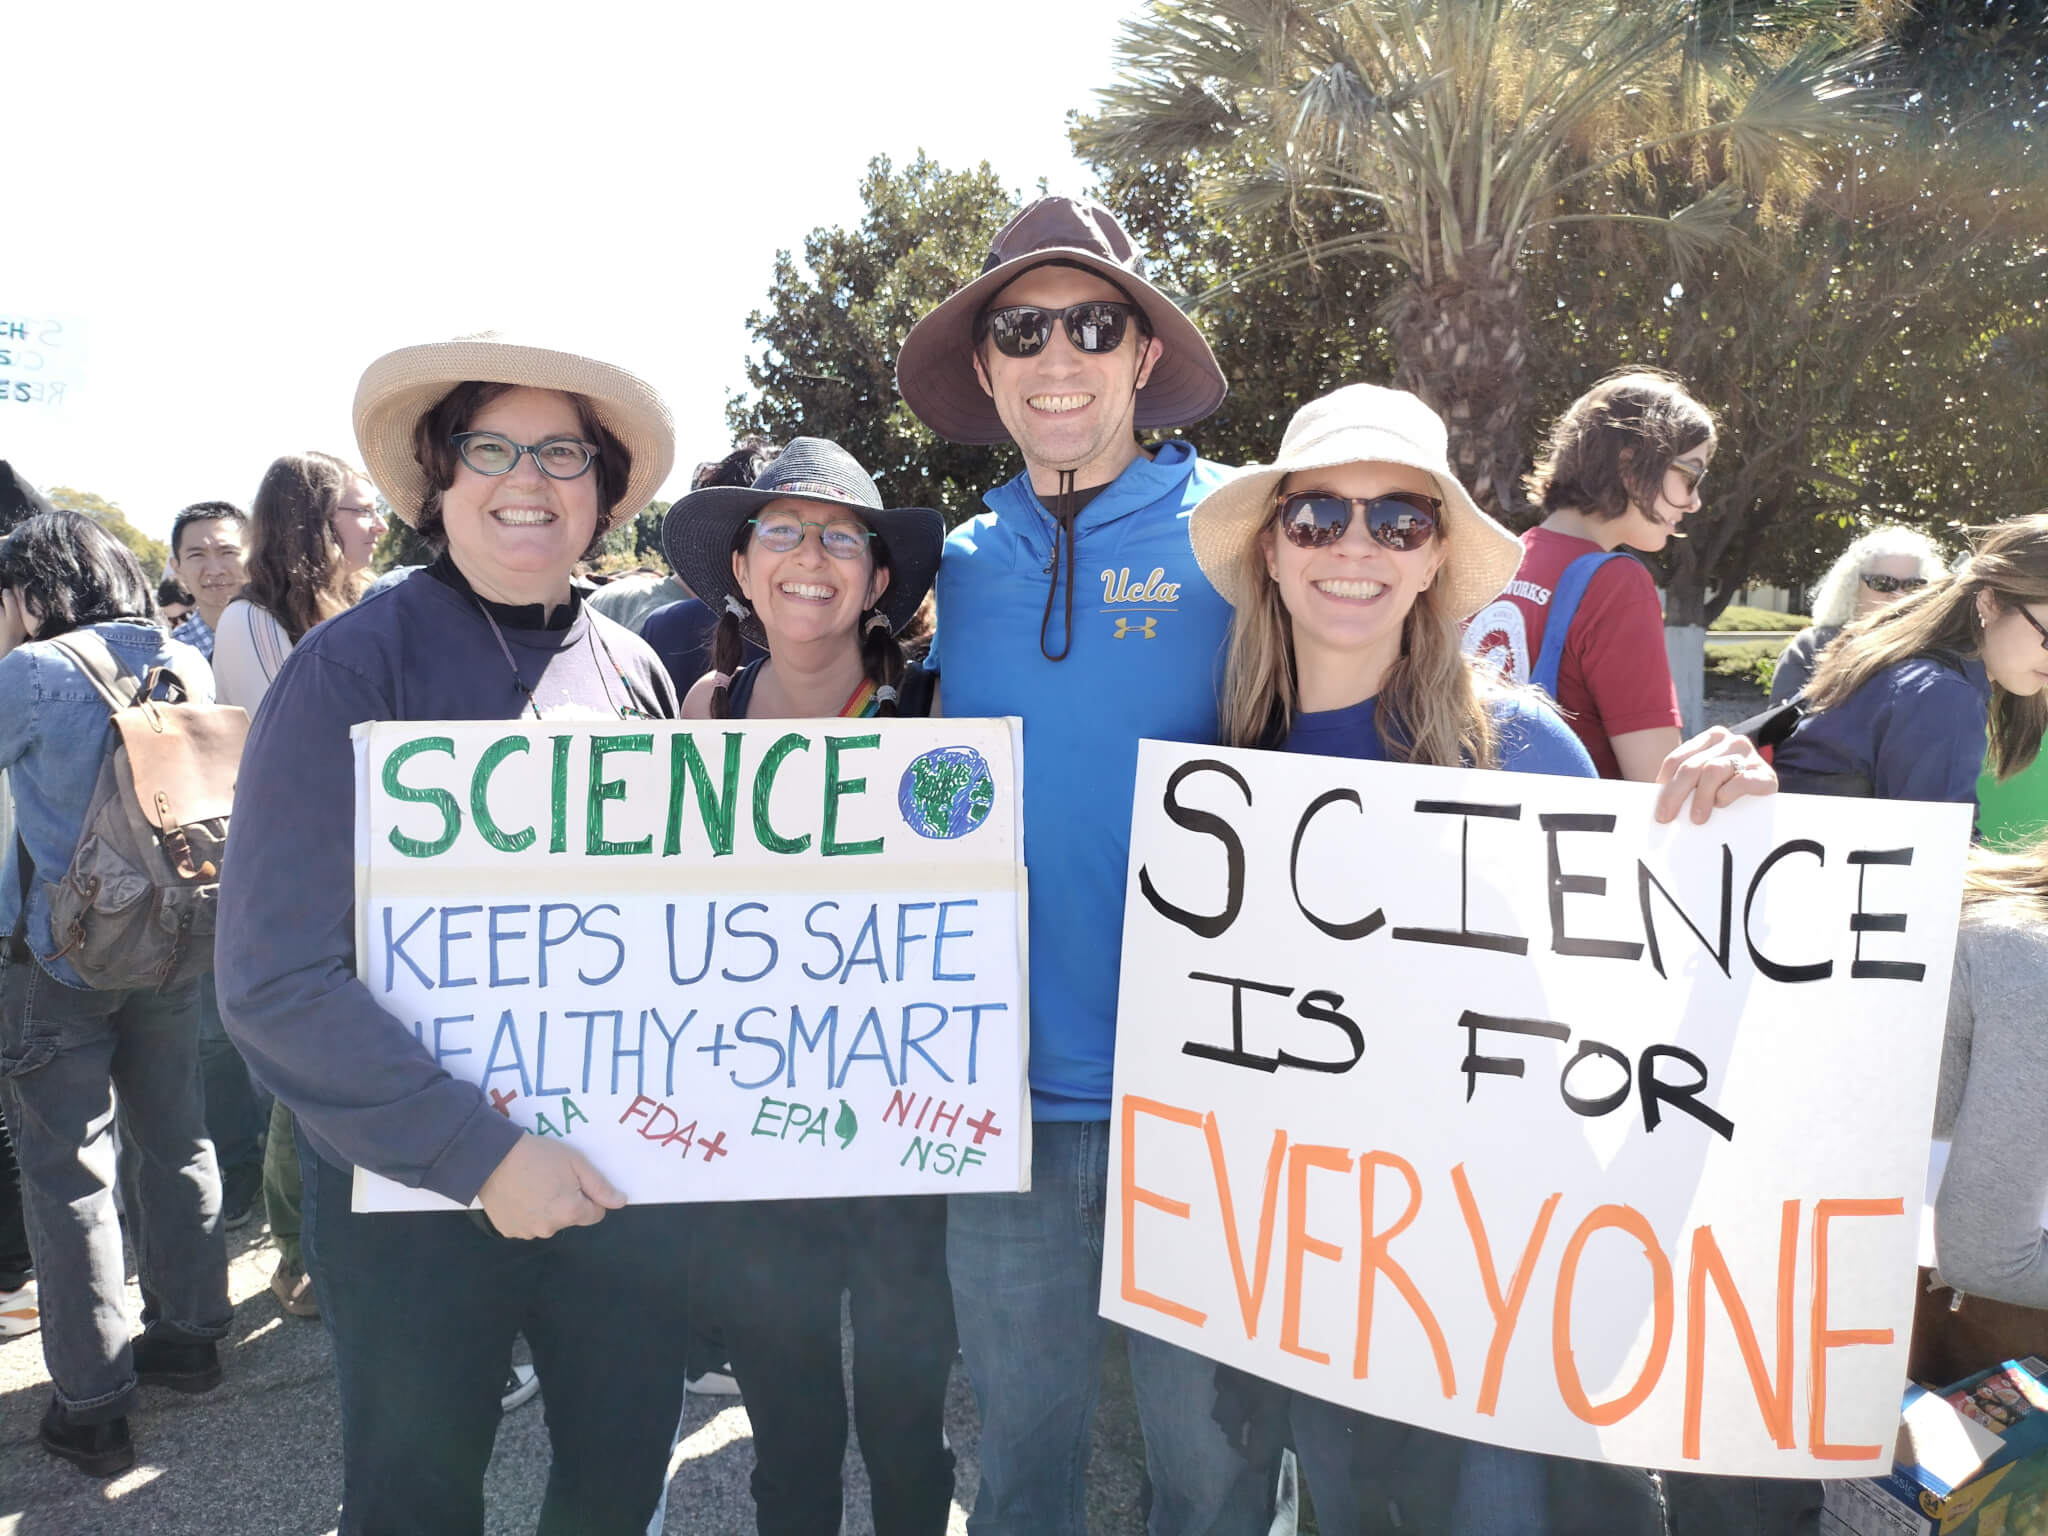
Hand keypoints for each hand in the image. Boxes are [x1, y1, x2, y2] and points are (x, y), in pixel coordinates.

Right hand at [476, 1134, 624, 1239]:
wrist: (492, 1157)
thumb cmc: (538, 1155)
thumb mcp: (576, 1163)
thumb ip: (600, 1186)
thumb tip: (621, 1202)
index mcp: (570, 1212)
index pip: (595, 1214)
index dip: (588, 1196)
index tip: (573, 1180)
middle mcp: (550, 1229)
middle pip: (570, 1218)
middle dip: (566, 1202)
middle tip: (550, 1178)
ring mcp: (527, 1232)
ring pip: (548, 1222)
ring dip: (546, 1209)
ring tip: (531, 1185)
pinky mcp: (508, 1231)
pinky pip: (527, 1224)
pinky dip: (526, 1213)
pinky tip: (518, 1194)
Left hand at [1653, 725, 1778, 824]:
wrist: (1767, 798)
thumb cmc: (1727, 788)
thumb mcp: (1705, 780)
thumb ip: (1686, 783)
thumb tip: (1661, 806)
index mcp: (1711, 738)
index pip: (1678, 759)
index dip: (1665, 782)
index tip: (1657, 805)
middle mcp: (1731, 741)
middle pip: (1693, 767)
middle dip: (1675, 793)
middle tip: (1666, 817)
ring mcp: (1750, 756)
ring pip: (1714, 771)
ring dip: (1701, 797)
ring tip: (1696, 818)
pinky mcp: (1766, 774)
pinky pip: (1741, 781)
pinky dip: (1727, 793)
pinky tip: (1721, 803)